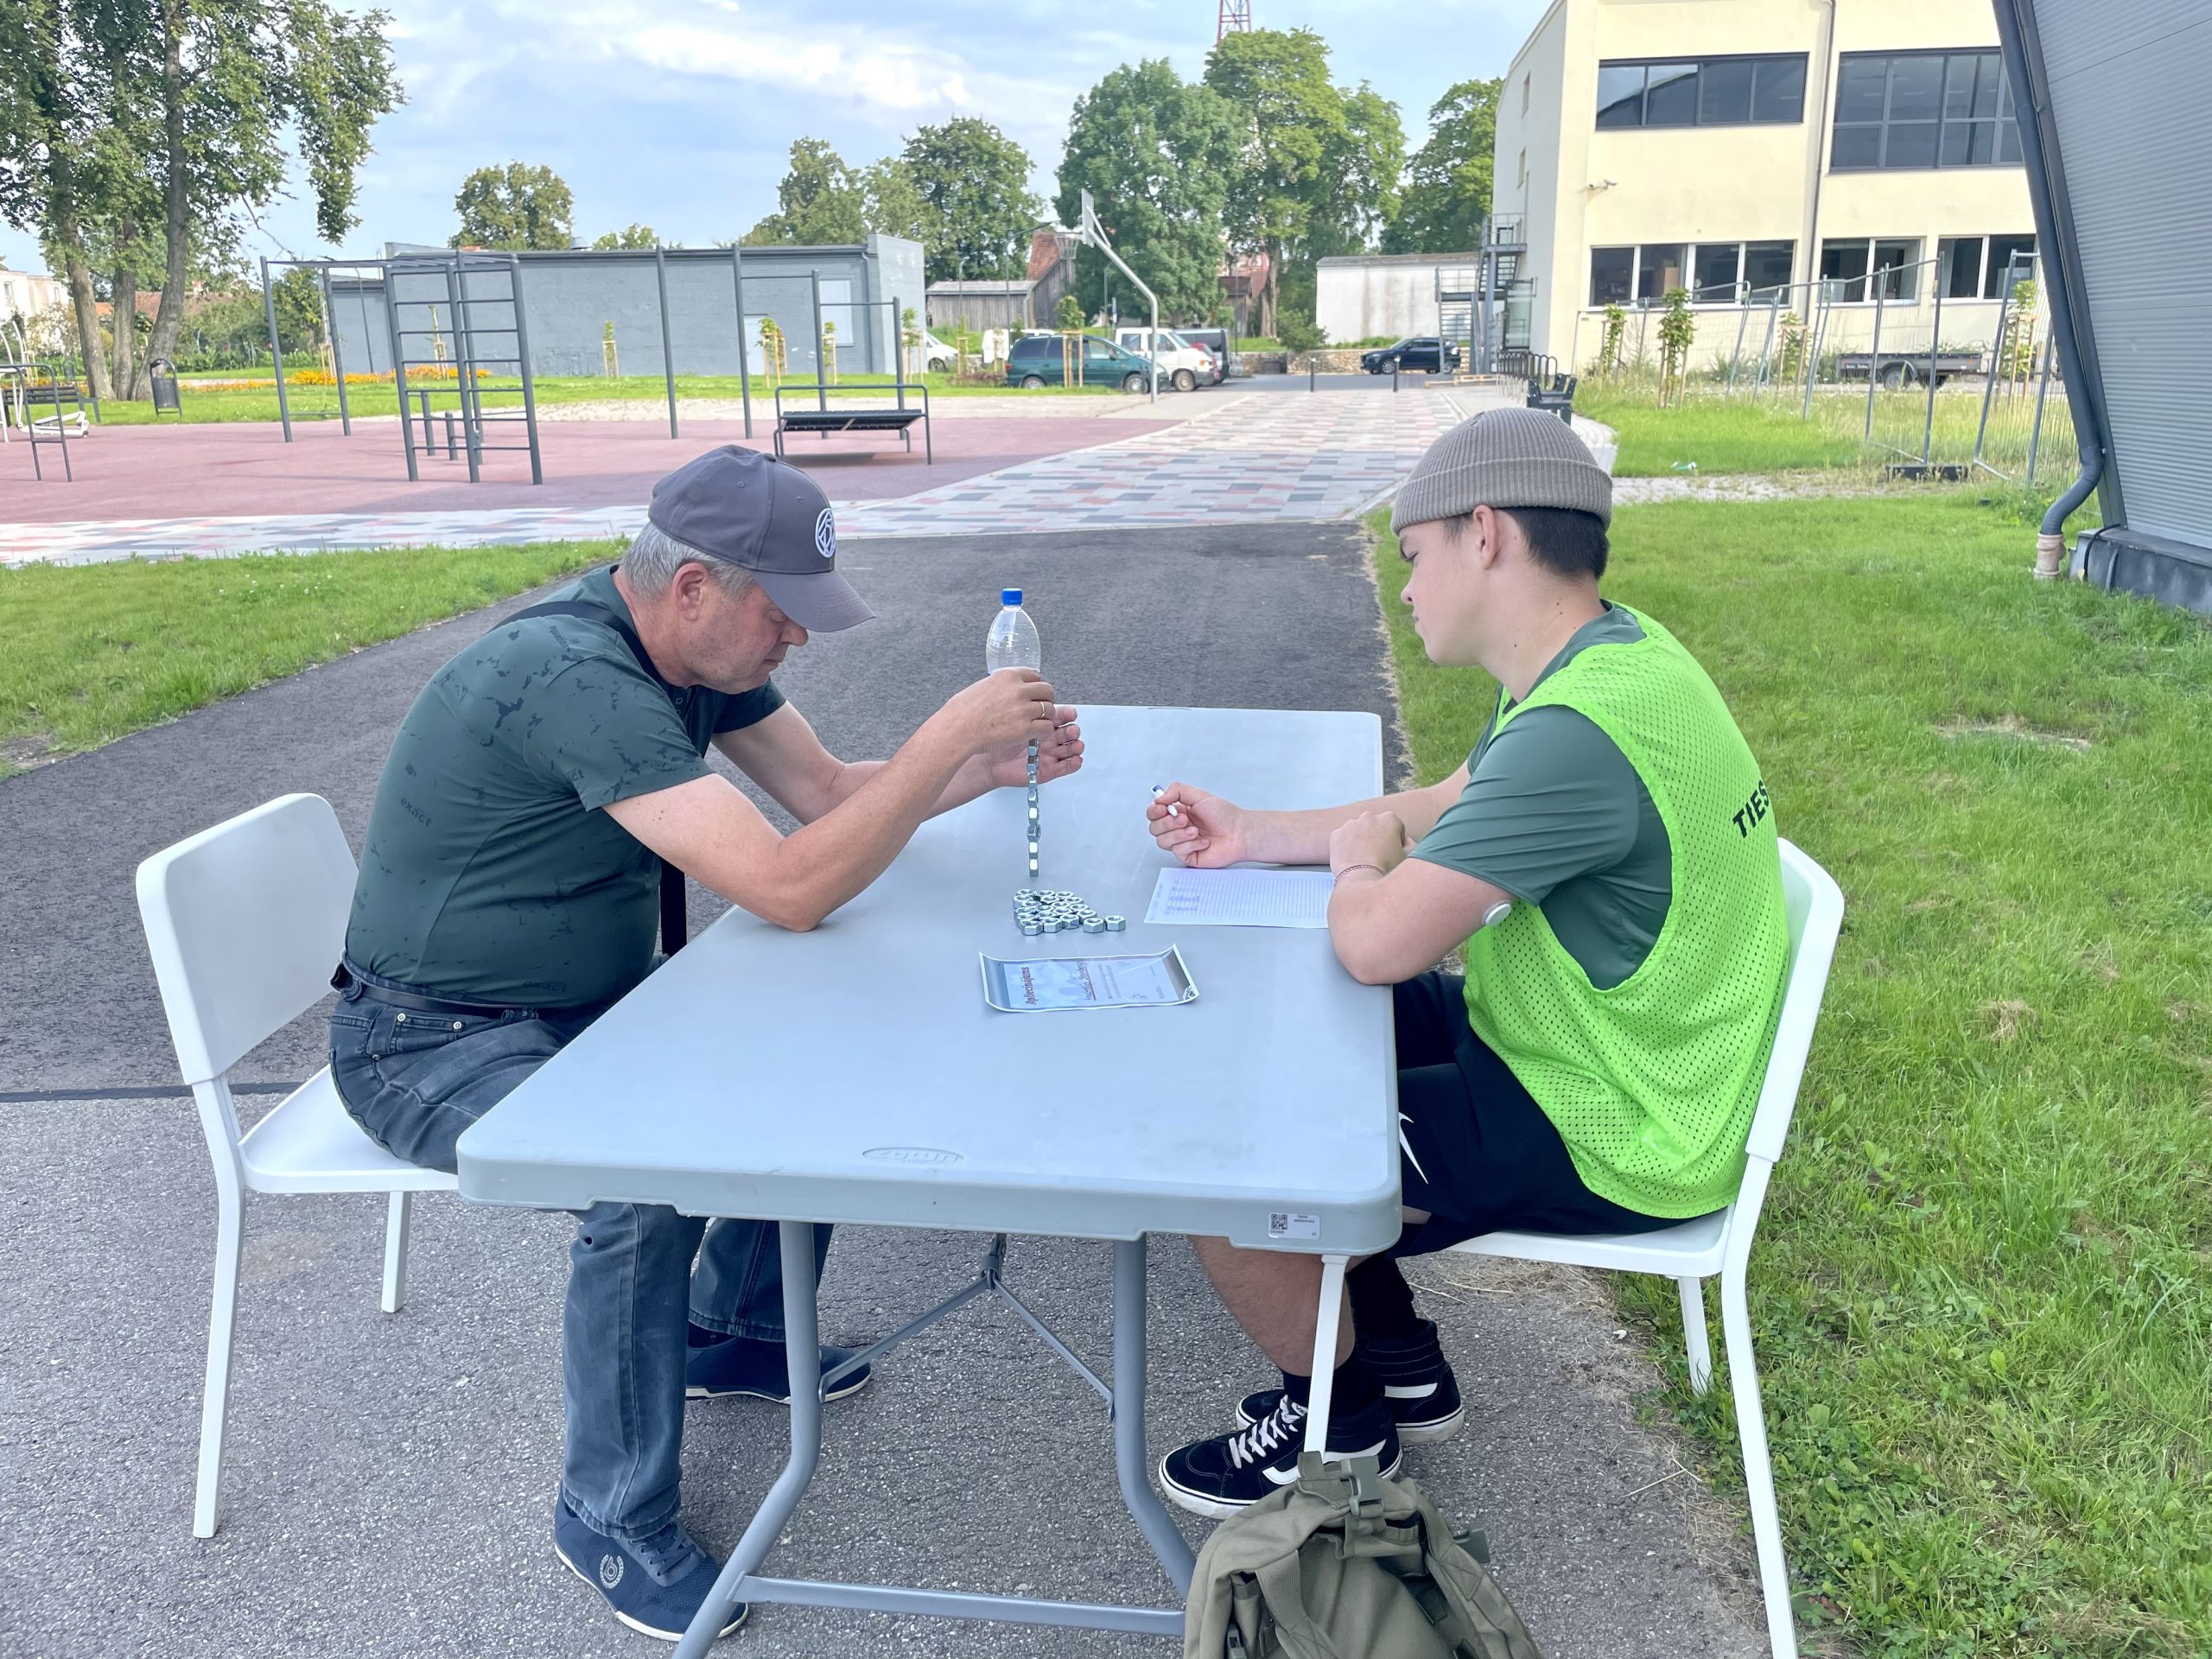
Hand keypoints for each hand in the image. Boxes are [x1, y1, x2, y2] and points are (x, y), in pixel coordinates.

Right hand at [933, 669, 1056, 757]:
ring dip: (1046, 716)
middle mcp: (1017, 689)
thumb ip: (1000, 685)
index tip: (1036, 693)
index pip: (1035, 675)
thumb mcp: (981, 686)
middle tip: (1041, 708)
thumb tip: (1008, 688)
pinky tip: (1036, 734)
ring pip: (1049, 709)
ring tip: (1038, 723)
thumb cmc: (961, 711)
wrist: (956, 730)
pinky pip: (1046, 727)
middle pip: (1047, 690)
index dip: (1037, 686)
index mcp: (1007, 676)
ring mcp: (1022, 709)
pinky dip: (1043, 731)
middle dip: (1047, 699)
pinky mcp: (1023, 728)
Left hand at [985, 706, 1083, 786]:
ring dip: (1076, 746)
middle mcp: (1048, 738)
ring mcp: (1049, 753)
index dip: (1067, 715)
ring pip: (1070, 749)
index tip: (1071, 713)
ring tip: (1076, 745)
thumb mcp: (1012, 721)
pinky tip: (1076, 759)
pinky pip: (1065, 767)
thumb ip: (1027, 712)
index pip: (1059, 717)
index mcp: (1041, 724)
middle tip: (1071, 730)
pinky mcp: (1048, 770)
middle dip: (1072, 730)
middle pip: (1067, 732)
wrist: (988, 760)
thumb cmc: (996, 739)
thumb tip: (1040, 699)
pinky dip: (1073, 764)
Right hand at [1146, 782, 1250, 867]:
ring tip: (1196, 831)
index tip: (1163, 808)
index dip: (1154, 812)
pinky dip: (1191, 844)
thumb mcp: (1199, 795)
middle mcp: (1177, 828)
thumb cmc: (1224, 815)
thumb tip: (1158, 798)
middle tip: (1185, 819)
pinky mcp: (1187, 857)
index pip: (1154, 813)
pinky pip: (1177, 851)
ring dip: (1179, 834)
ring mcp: (1181, 843)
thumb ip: (1176, 791)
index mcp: (1178, 812)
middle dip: (1167, 823)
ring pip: (1162, 841)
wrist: (1239, 832)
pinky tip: (1204, 842)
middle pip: (1154, 828)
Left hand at [1329, 810, 1407, 877]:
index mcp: (1389, 819)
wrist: (1362, 880)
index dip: (1396, 841)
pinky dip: (1346, 846)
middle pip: (1375, 826)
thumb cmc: (1387, 869)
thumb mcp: (1408, 856)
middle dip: (1376, 837)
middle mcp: (1369, 817)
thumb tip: (1406, 841)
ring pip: (1357, 831)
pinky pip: (1343, 839)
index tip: (1393, 852)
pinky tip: (1351, 859)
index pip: (1396, 827)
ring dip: (1360, 840)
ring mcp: (1350, 824)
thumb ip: (1411, 845)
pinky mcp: (1337, 834)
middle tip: (1377, 855)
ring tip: (1363, 859)